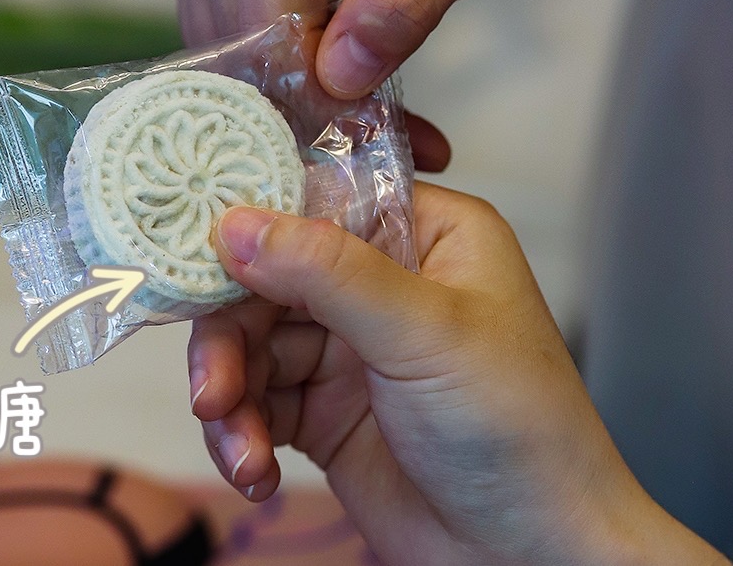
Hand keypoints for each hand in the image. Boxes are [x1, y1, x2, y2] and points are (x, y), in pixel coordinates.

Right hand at [176, 0, 525, 101]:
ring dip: (289, 90)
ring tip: (368, 108)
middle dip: (306, 99)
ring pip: (224, 49)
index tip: (379, 134)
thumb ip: (402, 5)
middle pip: (238, 42)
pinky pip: (226, 32)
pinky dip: (277, 67)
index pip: (272, 23)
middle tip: (384, 135)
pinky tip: (333, 73)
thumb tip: (337, 79)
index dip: (320, 93)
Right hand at [188, 183, 727, 564]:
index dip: (253, 225)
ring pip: (250, 344)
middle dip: (231, 337)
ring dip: (232, 396)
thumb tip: (238, 223)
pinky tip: (257, 472)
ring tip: (242, 448)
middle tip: (213, 390)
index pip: (315, 202)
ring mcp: (348, 347)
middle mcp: (380, 280)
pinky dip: (243, 435)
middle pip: (267, 279)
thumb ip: (330, 274)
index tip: (198, 256)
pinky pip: (255, 403)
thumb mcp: (425, 334)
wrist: (534, 558)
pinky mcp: (324, 410)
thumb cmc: (521, 431)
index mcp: (423, 234)